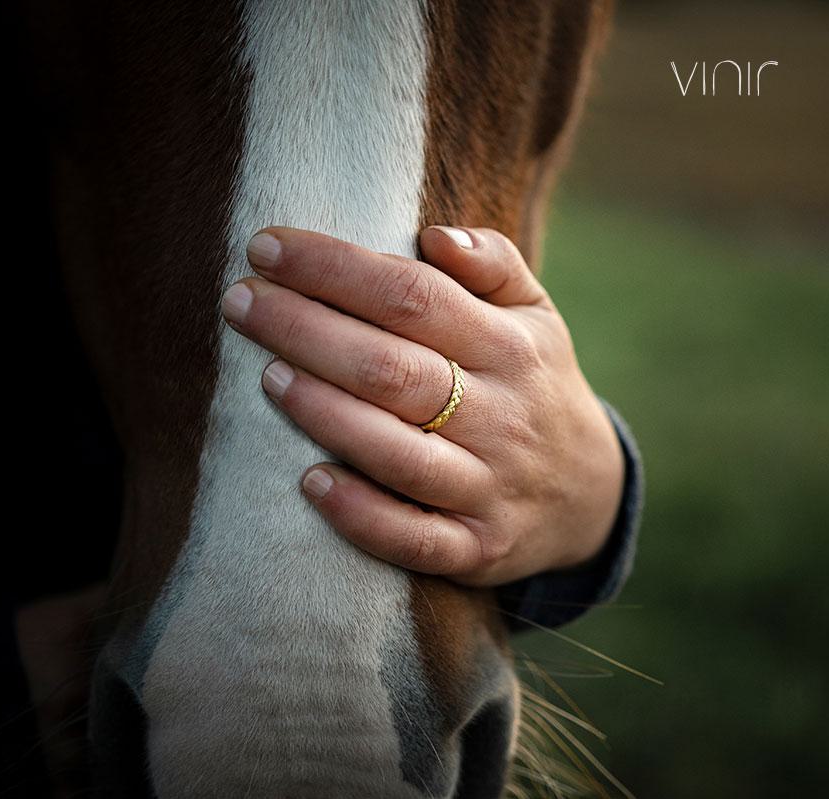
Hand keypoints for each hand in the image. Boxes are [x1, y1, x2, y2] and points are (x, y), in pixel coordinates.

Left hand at [220, 226, 623, 586]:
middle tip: (240, 302)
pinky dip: (361, 514)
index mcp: (510, 347)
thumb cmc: (535, 384)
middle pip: (391, 368)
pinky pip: (413, 538)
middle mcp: (500, 415)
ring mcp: (488, 487)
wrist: (588, 493)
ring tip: (267, 375)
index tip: (267, 248)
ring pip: (397, 451)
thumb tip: (434, 236)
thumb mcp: (537, 316)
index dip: (335, 269)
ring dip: (324, 413)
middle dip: (307, 330)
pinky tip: (309, 483)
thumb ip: (495, 265)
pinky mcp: (474, 548)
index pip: (412, 296)